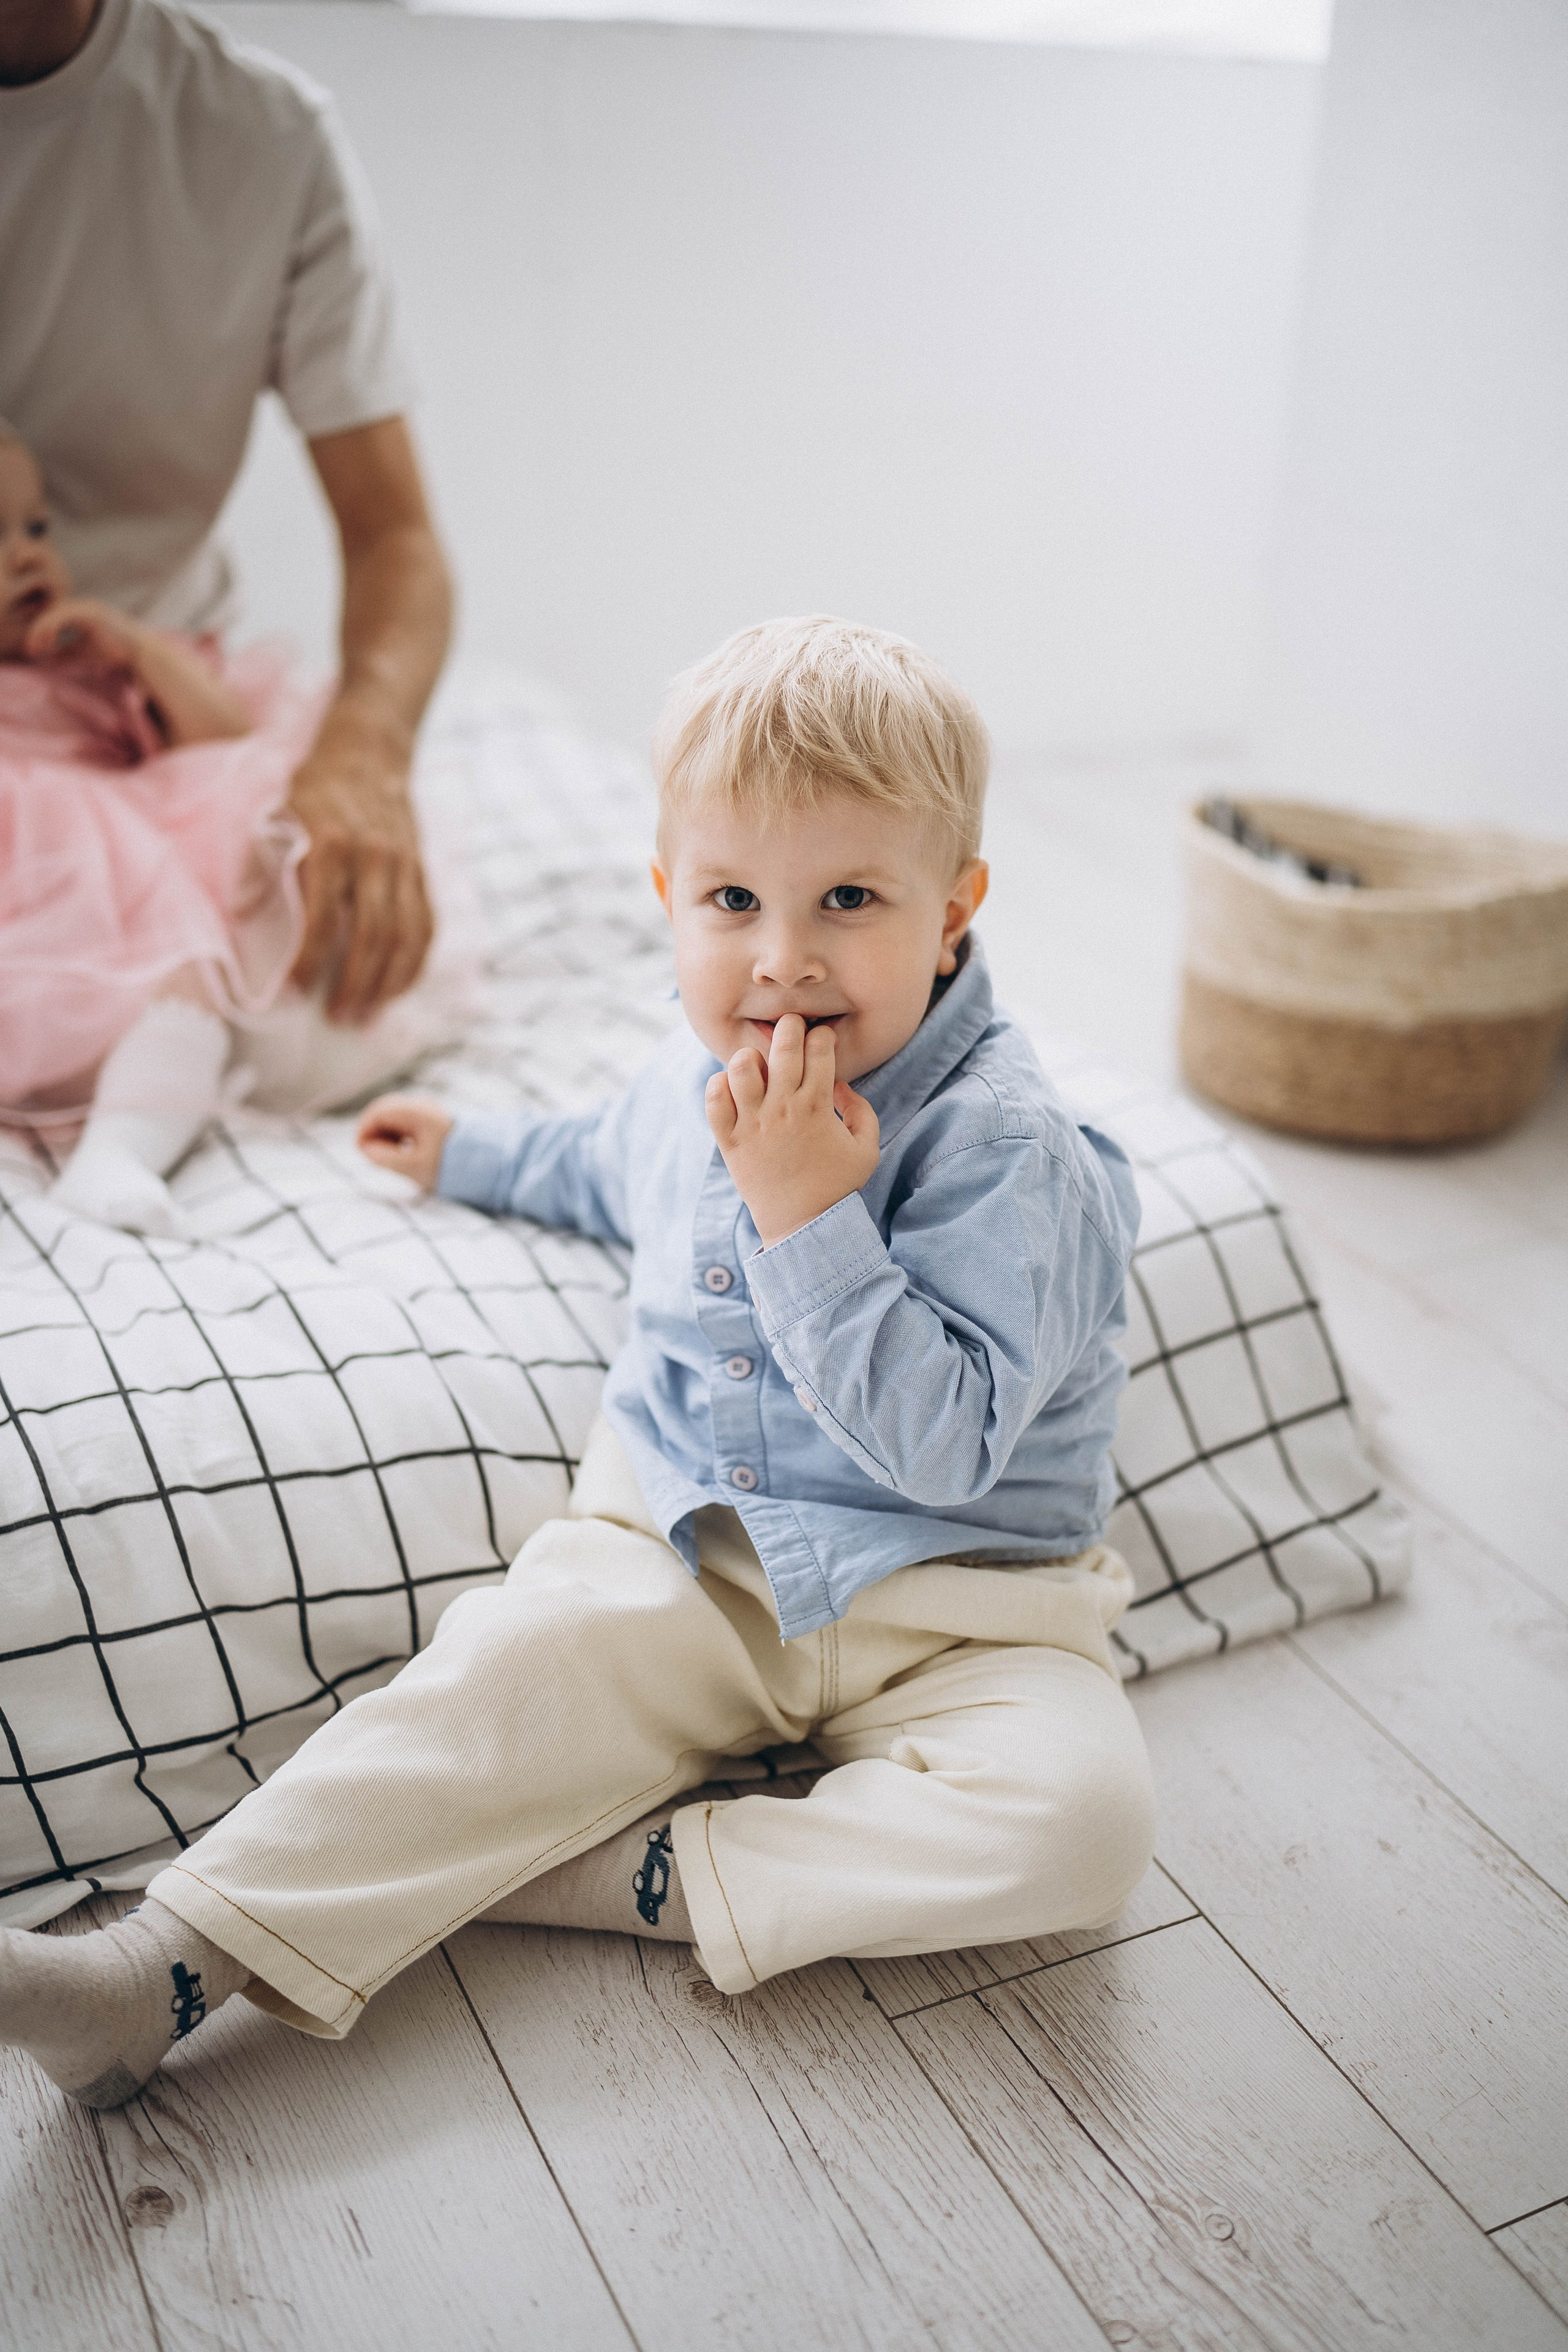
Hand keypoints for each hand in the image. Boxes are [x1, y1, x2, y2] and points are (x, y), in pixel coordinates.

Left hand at [25, 596, 142, 670]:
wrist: (138, 652)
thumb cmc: (115, 653)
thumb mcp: (84, 653)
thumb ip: (66, 652)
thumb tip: (47, 659)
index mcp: (81, 614)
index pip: (53, 620)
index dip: (41, 634)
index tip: (33, 651)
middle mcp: (82, 606)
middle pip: (50, 614)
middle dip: (37, 632)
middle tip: (30, 650)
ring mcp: (86, 606)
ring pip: (54, 613)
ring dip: (41, 630)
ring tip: (36, 647)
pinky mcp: (90, 611)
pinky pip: (63, 616)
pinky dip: (52, 627)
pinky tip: (48, 641)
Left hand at [287, 712, 433, 1023]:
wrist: (369, 751)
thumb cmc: (313, 791)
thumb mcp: (277, 818)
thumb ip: (261, 869)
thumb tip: (243, 926)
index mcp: (329, 843)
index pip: (322, 915)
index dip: (307, 960)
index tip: (291, 994)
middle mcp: (372, 856)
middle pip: (371, 934)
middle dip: (354, 984)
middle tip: (336, 1020)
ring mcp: (404, 865)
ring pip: (405, 937)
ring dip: (386, 985)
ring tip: (366, 1018)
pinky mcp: (422, 872)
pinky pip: (426, 927)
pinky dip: (413, 965)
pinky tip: (395, 991)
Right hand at [356, 1093, 452, 1190]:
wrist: (485, 1163)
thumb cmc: (452, 1165)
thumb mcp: (414, 1166)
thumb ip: (385, 1157)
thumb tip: (365, 1148)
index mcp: (417, 1113)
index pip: (378, 1112)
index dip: (364, 1129)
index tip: (361, 1150)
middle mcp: (422, 1106)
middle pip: (384, 1110)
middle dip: (372, 1131)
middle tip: (370, 1154)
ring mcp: (427, 1112)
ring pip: (394, 1116)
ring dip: (384, 1133)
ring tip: (386, 1156)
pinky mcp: (432, 1120)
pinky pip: (406, 1121)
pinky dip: (397, 1134)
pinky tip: (399, 1151)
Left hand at [705, 1015, 879, 1246]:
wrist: (803, 1226)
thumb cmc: (838, 1186)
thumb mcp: (866, 1148)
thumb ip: (861, 1109)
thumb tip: (838, 1082)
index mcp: (818, 1106)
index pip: (819, 1048)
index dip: (823, 1037)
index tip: (822, 1042)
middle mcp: (783, 1108)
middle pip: (783, 1045)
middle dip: (789, 1026)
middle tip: (791, 1029)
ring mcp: (753, 1123)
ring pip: (742, 1065)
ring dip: (751, 1056)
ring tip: (759, 1066)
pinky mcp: (730, 1140)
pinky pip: (714, 1098)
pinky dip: (720, 1085)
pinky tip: (734, 1090)